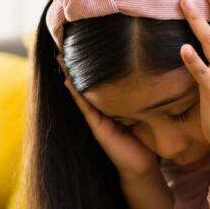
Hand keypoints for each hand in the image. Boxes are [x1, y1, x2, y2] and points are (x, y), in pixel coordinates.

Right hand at [57, 54, 157, 180]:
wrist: (143, 165)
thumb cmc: (145, 138)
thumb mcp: (143, 111)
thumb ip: (142, 95)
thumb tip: (149, 72)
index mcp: (111, 104)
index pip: (98, 80)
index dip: (89, 64)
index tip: (80, 43)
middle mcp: (100, 110)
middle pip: (85, 84)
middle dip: (74, 66)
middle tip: (64, 44)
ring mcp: (97, 118)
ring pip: (81, 93)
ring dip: (70, 77)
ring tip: (60, 59)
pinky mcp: (98, 128)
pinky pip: (86, 107)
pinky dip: (77, 94)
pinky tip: (69, 82)